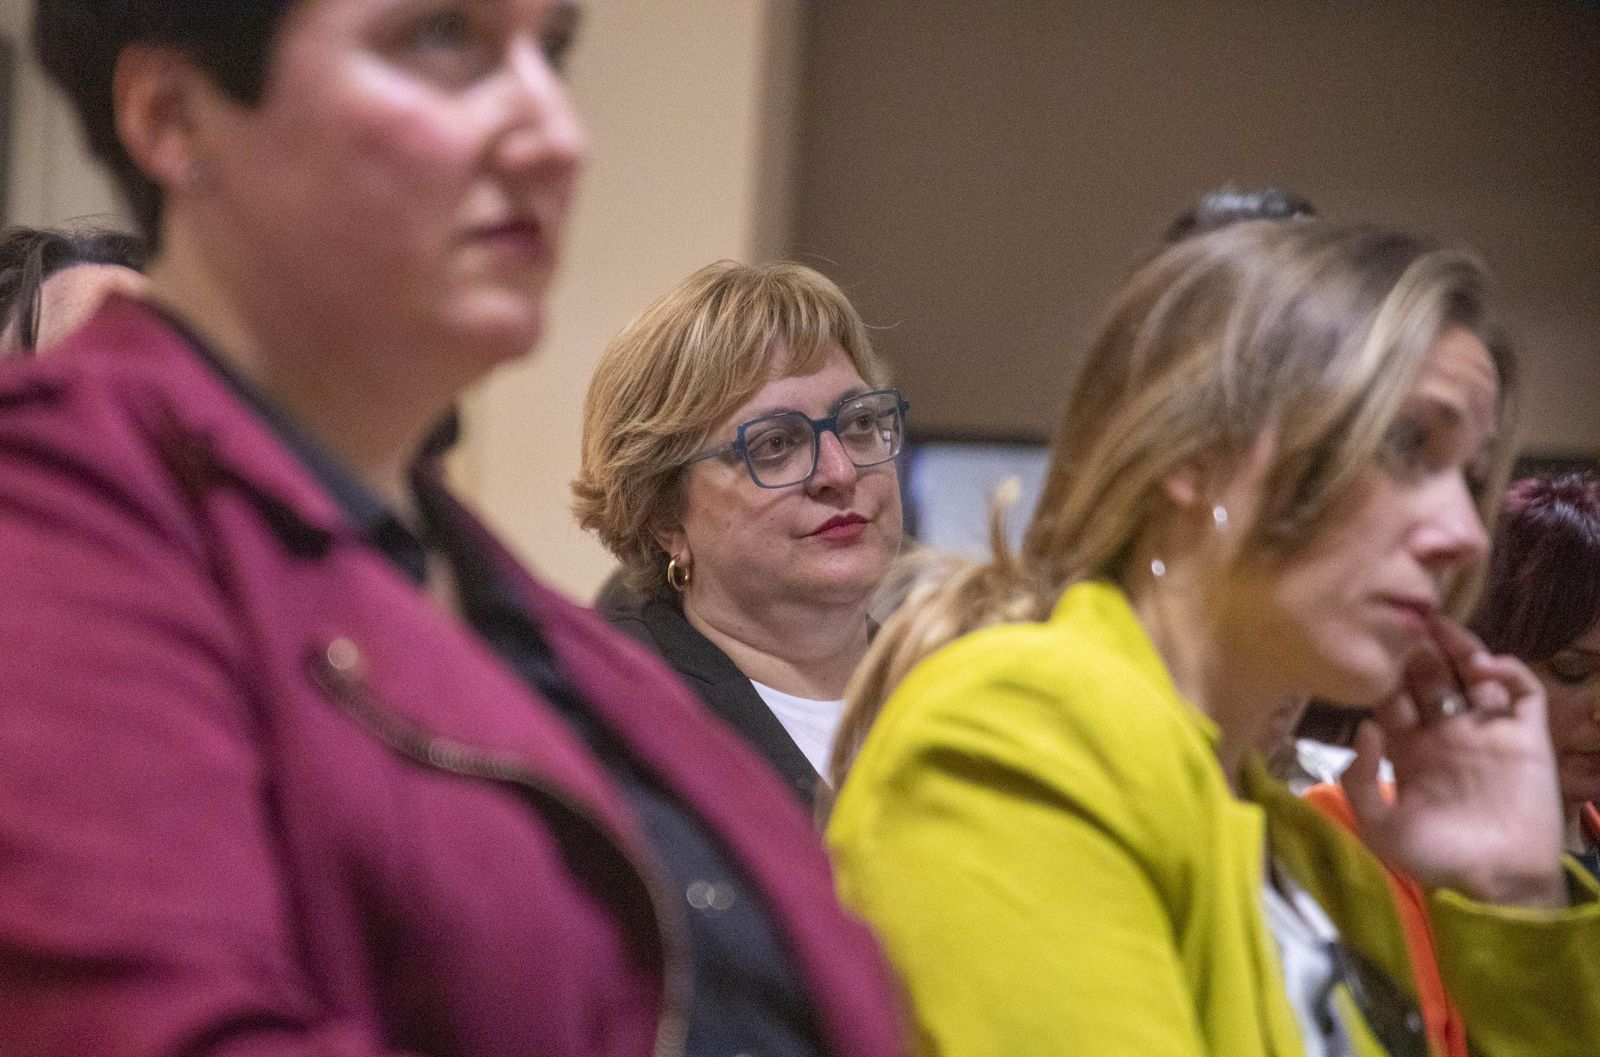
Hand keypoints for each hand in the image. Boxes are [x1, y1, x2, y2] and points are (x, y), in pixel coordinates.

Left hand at [1341, 616, 1567, 907]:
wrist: (1495, 884)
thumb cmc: (1435, 860)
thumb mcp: (1379, 825)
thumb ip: (1359, 779)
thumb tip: (1363, 725)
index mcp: (1409, 750)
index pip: (1394, 697)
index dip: (1385, 673)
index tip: (1371, 647)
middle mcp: (1447, 735)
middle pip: (1431, 678)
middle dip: (1418, 652)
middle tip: (1407, 624)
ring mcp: (1488, 734)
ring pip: (1474, 676)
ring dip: (1461, 650)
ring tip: (1444, 628)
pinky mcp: (1528, 739)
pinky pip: (1523, 694)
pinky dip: (1509, 672)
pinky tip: (1487, 667)